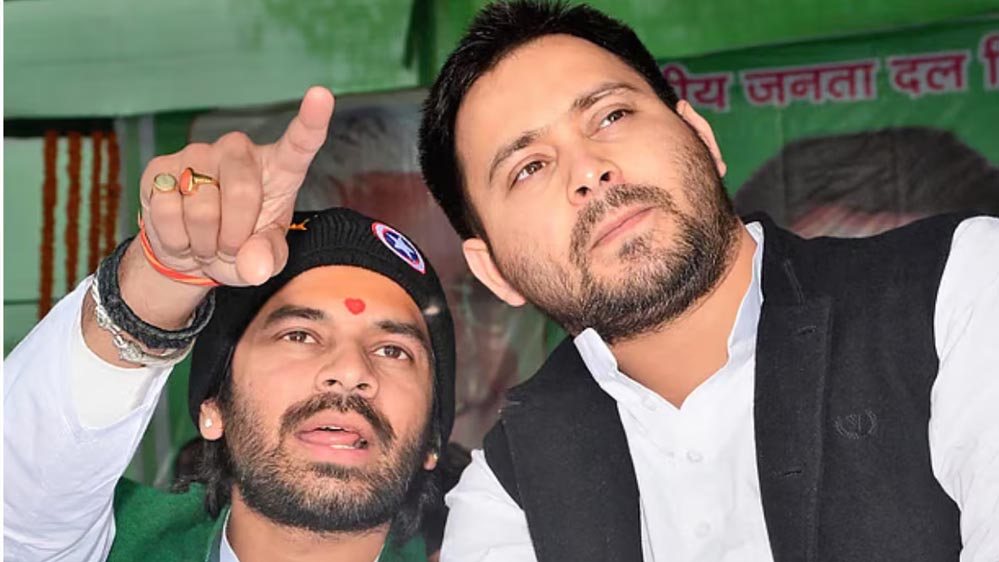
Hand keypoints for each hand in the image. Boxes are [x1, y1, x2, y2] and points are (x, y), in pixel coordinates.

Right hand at [138, 86, 334, 286]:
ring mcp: (197, 154)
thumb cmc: (240, 247)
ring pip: (201, 211)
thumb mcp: (264, 258)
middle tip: (230, 248)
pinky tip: (182, 235)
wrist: (191, 252)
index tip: (321, 94)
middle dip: (234, 237)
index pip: (299, 143)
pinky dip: (176, 240)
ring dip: (204, 243)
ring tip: (207, 241)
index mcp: (277, 168)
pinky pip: (167, 213)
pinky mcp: (160, 168)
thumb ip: (268, 259)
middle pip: (241, 194)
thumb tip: (255, 266)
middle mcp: (238, 152)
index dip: (312, 119)